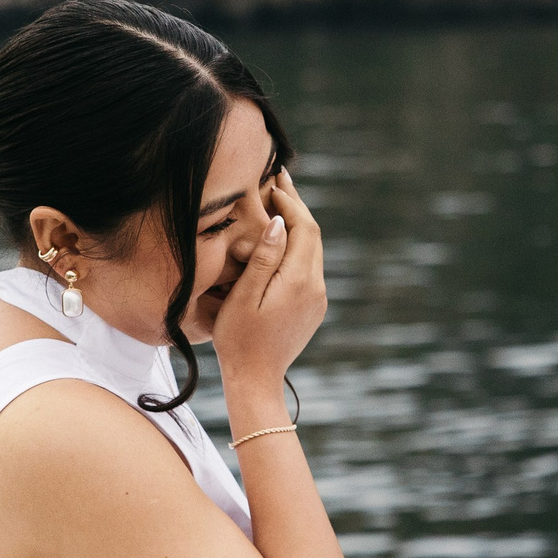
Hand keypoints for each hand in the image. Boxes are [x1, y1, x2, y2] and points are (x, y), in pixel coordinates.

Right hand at [211, 170, 327, 397]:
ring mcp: (317, 298)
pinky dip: (298, 245)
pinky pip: (310, 266)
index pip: (304, 228)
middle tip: (279, 178)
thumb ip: (263, 258)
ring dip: (298, 225)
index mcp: (299, 281)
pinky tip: (282, 237)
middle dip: (297, 206)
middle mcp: (316, 287)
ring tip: (280, 201)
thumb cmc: (239, 339)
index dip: (290, 201)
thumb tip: (278, 223)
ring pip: (313, 250)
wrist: (256, 380)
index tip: (273, 181)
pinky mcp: (314, 307)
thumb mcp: (243, 296)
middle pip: (313, 235)